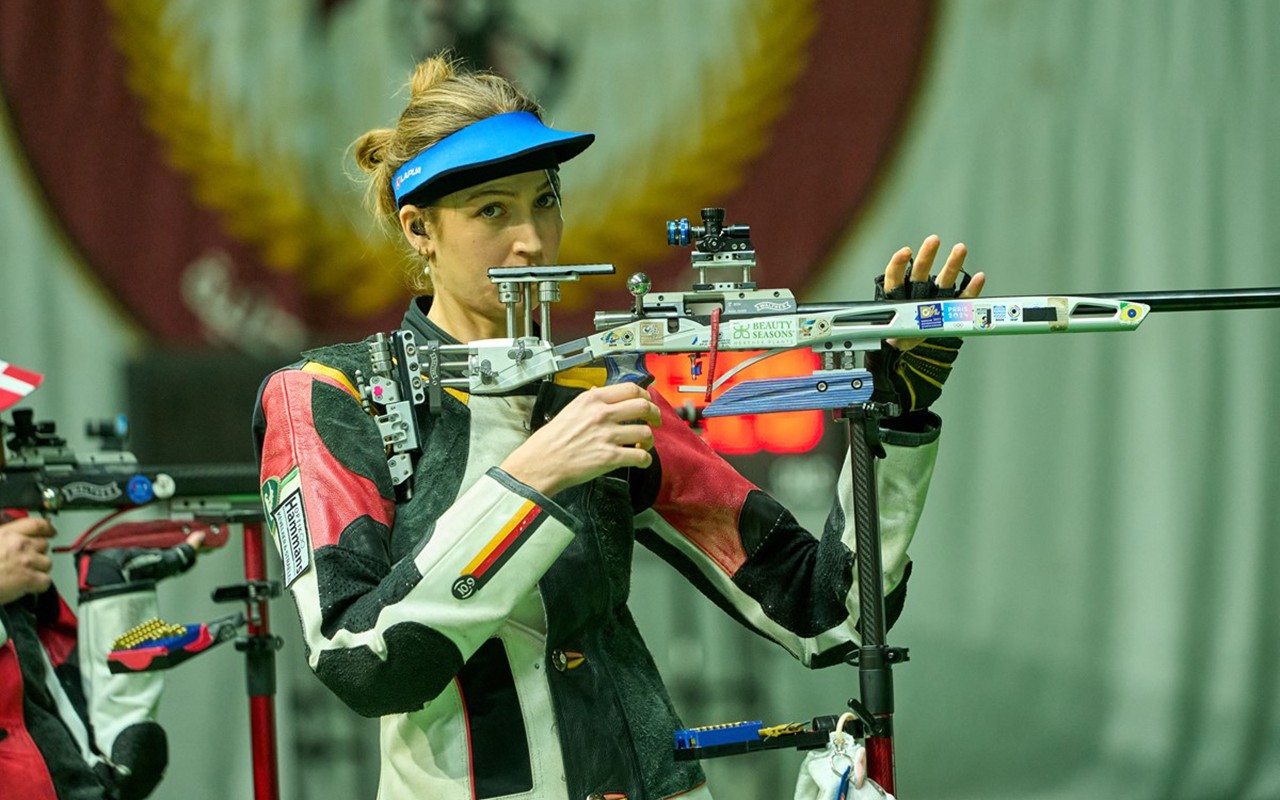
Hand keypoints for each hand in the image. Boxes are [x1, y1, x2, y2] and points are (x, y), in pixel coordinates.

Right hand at [0, 516, 55, 603]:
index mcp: (6, 533)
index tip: (51, 531)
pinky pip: (45, 581)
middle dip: (37, 554)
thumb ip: (3, 538)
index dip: (47, 528)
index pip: (36, 524)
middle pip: (44, 545)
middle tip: (26, 562)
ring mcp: (26, 561)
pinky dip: (38, 586)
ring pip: (47, 563)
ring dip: (39, 570)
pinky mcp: (28, 578)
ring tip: (24, 575)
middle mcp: (19, 544)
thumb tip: (13, 538)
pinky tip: (28, 587)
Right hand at [500, 382, 660, 496]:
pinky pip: (640, 456)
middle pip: (644, 407)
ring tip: (643, 444)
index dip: (645, 396)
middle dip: (655, 415)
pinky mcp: (609, 457)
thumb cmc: (552, 439)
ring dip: (649, 440)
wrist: (541, 462)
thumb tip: (602, 393)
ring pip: (645, 432)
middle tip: (655, 422)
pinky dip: (645, 459)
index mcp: (593, 399)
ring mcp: (607, 435)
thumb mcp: (570, 409)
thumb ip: (590, 401)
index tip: (647, 403)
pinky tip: (641, 460)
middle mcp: (602, 414)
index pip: (631, 388)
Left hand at [882, 234, 985, 351]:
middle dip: (927, 255)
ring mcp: (934, 298)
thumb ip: (890, 331)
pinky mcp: (949, 307)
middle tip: (933, 240)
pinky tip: (978, 277)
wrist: (909, 342)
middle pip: (920, 272)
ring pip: (942, 280)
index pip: (895, 277)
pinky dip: (971, 289)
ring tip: (960, 249)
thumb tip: (890, 334)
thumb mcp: (888, 334)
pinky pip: (961, 299)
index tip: (905, 252)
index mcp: (898, 296)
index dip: (898, 264)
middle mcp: (916, 293)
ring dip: (952, 265)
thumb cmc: (897, 334)